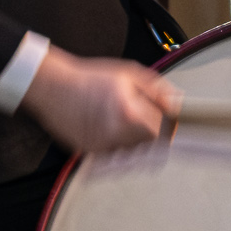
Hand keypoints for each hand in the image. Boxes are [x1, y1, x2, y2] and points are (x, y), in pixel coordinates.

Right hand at [19, 47, 178, 155]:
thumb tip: (177, 104)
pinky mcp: (89, 151)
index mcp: (129, 113)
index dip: (168, 129)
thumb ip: (157, 90)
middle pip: (148, 147)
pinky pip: (113, 156)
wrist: (52, 86)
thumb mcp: (129, 74)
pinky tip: (112, 129)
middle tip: (148, 122)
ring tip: (125, 122)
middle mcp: (115, 133)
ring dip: (136, 143)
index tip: (171, 126)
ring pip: (132, 153)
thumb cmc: (89, 78)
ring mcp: (101, 145)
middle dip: (152, 136)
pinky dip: (118, 147)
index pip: (161, 133)